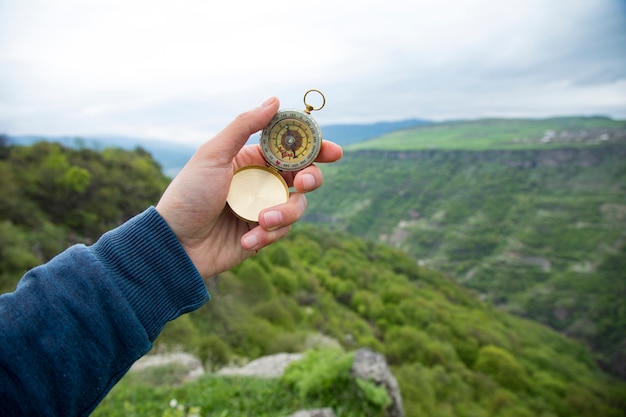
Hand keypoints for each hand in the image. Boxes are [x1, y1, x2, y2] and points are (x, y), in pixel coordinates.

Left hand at [156, 97, 342, 277]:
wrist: (175, 243)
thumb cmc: (189, 194)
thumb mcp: (213, 155)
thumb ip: (244, 126)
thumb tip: (274, 100)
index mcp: (252, 159)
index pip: (291, 149)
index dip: (315, 148)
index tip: (333, 151)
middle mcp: (262, 182)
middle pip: (304, 176)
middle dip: (310, 179)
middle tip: (303, 183)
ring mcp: (264, 208)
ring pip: (297, 207)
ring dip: (284, 214)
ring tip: (261, 221)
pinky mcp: (262, 234)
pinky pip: (281, 232)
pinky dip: (267, 236)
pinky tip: (245, 241)